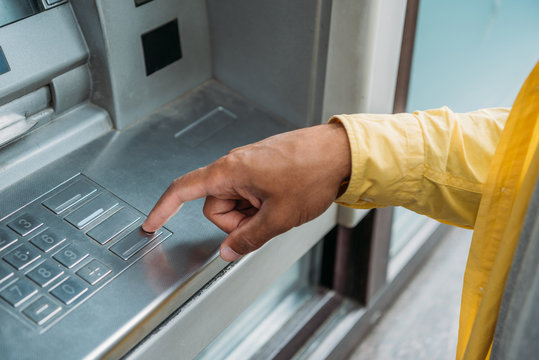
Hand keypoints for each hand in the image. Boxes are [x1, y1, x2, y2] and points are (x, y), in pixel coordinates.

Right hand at [142, 123, 350, 261]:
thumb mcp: (278, 217)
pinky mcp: (263, 169)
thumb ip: (248, 239)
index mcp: (229, 171)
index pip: (183, 190)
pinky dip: (261, 206)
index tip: (151, 223)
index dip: (163, 208)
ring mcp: (250, 167)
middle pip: (215, 206)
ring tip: (278, 208)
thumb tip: (228, 252)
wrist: (340, 152)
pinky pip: (250, 194)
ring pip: (235, 203)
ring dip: (251, 215)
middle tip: (263, 221)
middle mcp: (235, 165)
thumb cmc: (311, 172)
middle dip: (234, 223)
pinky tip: (282, 203)